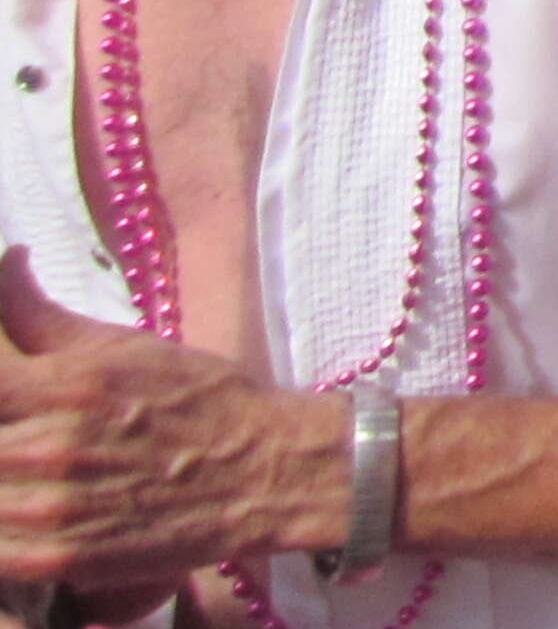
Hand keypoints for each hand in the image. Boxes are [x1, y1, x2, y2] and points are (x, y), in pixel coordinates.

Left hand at [0, 249, 337, 588]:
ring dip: (3, 484)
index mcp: (68, 384)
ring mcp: (55, 509)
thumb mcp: (127, 346)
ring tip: (24, 476)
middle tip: (21, 437)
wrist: (267, 472)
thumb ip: (44, 314)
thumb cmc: (201, 401)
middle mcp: (54, 445)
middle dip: (2, 438)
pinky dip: (1, 538)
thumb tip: (7, 261)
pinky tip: (24, 519)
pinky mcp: (63, 560)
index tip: (4, 397)